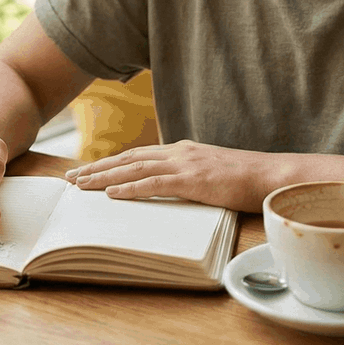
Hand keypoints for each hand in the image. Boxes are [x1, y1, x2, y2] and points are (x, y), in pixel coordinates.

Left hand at [64, 140, 272, 211]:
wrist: (273, 175)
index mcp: (182, 150)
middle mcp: (179, 152)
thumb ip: (189, 176)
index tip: (87, 171)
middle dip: (96, 168)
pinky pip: (154, 183)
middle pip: (128, 158)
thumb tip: (171, 188)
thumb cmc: (247, 179)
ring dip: (104, 177)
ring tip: (80, 186)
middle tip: (70, 179)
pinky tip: (111, 194)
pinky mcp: (194, 179)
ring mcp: (186, 164)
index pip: (137, 155)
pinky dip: (129, 188)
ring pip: (134, 168)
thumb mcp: (212, 173)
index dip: (110, 163)